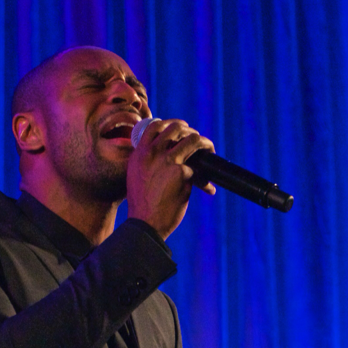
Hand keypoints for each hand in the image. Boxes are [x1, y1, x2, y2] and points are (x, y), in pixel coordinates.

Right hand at [127, 118, 215, 239]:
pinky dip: (206, 180)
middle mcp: (152, 153)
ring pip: (193, 140)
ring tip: (210, 151)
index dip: (171, 124)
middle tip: (198, 141)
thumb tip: (165, 153)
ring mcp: (168, 161)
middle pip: (176, 128)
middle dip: (191, 132)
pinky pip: (200, 169)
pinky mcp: (182, 173)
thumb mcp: (136, 177)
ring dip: (205, 144)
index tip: (181, 129)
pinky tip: (208, 188)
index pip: (155, 126)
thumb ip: (147, 162)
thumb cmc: (142, 205)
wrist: (145, 224)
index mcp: (140, 153)